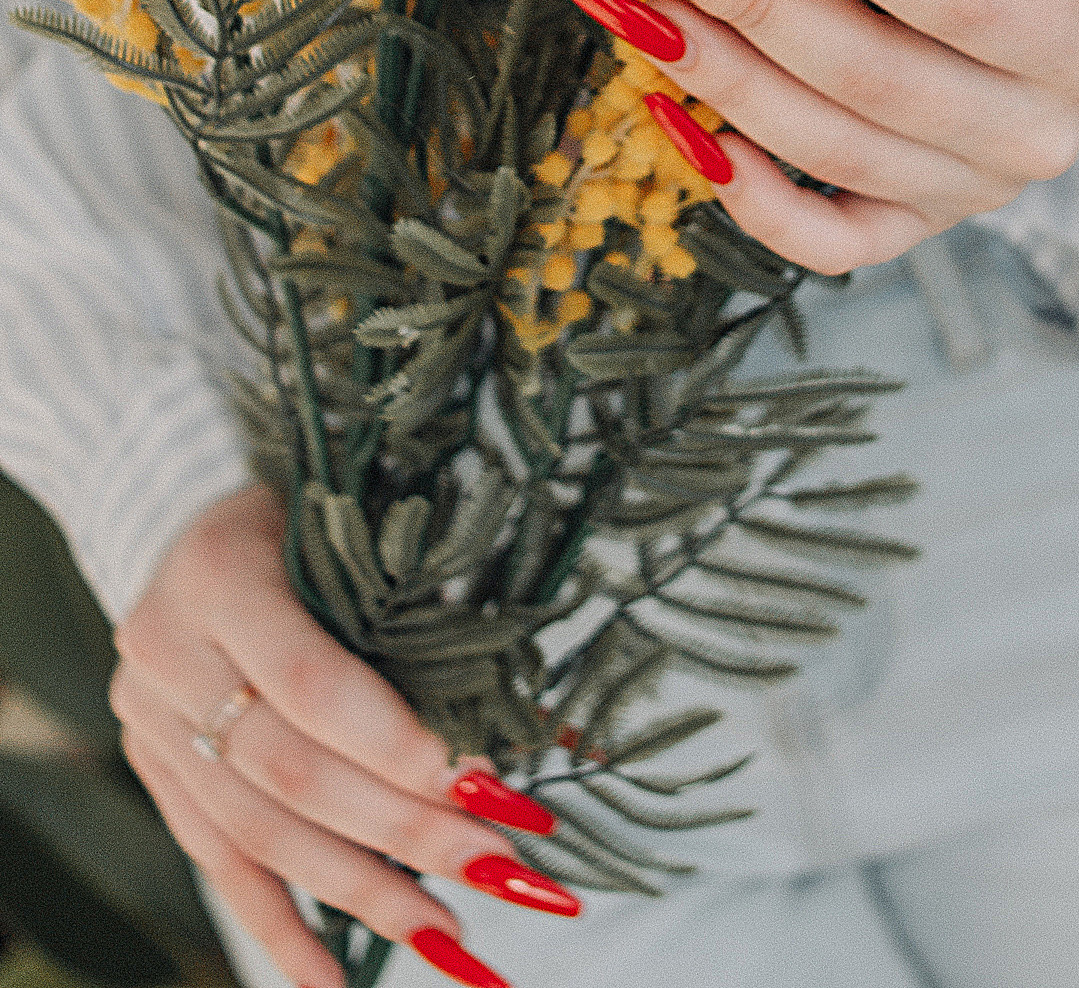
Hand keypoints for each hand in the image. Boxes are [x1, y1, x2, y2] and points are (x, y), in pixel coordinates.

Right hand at [112, 485, 571, 987]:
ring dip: (362, 892)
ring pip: (260, 833)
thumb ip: (435, 614)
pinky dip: (282, 927)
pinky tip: (337, 981)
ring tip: (449, 932)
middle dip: (405, 830)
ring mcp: (154, 719)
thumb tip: (557, 724)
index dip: (400, 747)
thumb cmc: (305, 507)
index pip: (314, 687)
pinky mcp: (156, 768)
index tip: (487, 789)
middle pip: (293, 773)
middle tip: (498, 866)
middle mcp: (170, 652)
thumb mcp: (360, 528)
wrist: (177, 506)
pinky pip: (218, 863)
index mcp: (220, 573)